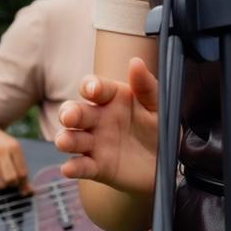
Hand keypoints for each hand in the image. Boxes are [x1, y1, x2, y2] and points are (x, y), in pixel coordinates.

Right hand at [0, 126, 31, 194]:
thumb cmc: (3, 145)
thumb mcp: (14, 150)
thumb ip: (22, 168)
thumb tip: (29, 190)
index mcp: (14, 147)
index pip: (22, 172)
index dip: (23, 182)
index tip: (22, 183)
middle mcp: (1, 152)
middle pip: (11, 179)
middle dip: (13, 184)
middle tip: (12, 181)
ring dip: (2, 185)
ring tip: (2, 177)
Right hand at [55, 58, 157, 197]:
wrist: (167, 161)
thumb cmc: (159, 126)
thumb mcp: (157, 104)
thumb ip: (146, 85)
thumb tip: (136, 62)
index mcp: (112, 97)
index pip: (95, 87)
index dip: (91, 86)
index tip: (93, 90)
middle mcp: (99, 118)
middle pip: (76, 111)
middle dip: (69, 112)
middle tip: (69, 116)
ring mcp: (95, 143)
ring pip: (73, 138)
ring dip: (66, 138)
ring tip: (64, 141)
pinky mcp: (97, 167)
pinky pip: (81, 166)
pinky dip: (73, 167)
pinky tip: (69, 168)